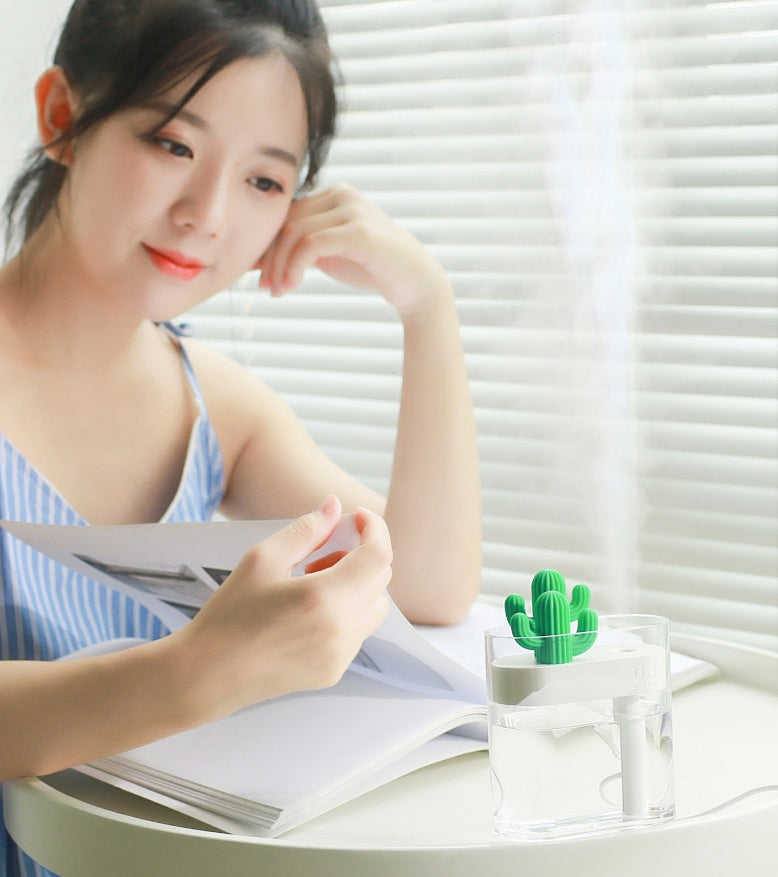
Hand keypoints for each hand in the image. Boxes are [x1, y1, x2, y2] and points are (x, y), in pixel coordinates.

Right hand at [174, 496, 391, 721]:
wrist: (207, 675)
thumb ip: (306, 530)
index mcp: (324, 598)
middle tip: (320, 554)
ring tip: (313, 582)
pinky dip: (347, 611)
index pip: (378, 555)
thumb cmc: (229, 615)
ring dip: (357, 584)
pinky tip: (308, 611)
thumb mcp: (261, 559)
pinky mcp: (334, 671)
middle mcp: (341, 630)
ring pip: (375, 606)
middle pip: (381, 578)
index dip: (375, 529)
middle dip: (361, 555)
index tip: (359, 517)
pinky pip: (359, 630)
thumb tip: (335, 506)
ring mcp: (341, 655)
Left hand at [256, 184, 451, 318]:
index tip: (258, 276)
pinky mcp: (359, 230)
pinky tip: (292, 286)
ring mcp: (352, 209)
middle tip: (265, 288)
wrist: (415, 282)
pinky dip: (294, 266)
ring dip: (280, 266)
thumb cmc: (371, 268)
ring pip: (294, 232)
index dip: (266, 245)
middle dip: (269, 257)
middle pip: (286, 221)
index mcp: (333, 195)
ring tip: (279, 292)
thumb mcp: (328, 255)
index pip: (286, 215)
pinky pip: (311, 244)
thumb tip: (256, 258)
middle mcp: (342, 194)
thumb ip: (298, 249)